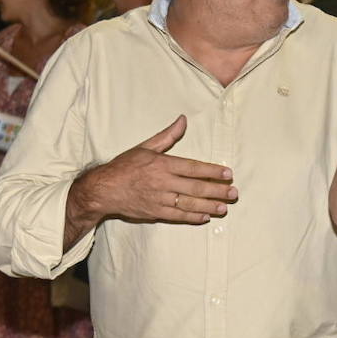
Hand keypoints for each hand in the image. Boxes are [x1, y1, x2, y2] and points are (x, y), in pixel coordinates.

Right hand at [71, 115, 236, 225]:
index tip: (228, 173)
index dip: (212, 171)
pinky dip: (192, 217)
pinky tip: (205, 217)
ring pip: (189, 204)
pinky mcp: (155, 213)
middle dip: (217, 191)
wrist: (103, 189)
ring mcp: (159, 199)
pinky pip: (177, 216)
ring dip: (209, 206)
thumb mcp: (145, 147)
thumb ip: (167, 136)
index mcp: (162, 164)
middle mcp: (163, 183)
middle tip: (233, 192)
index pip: (193, 168)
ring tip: (224, 207)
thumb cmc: (125, 166)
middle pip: (195, 188)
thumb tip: (182, 120)